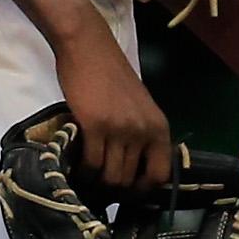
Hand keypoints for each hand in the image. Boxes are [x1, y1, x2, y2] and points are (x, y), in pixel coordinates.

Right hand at [56, 32, 173, 192]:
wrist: (88, 48)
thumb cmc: (111, 75)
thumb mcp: (139, 107)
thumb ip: (141, 133)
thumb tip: (132, 167)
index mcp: (159, 127)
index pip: (160, 174)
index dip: (143, 189)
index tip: (127, 190)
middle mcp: (144, 131)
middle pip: (131, 179)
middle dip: (114, 187)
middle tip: (100, 184)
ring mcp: (120, 129)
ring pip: (111, 176)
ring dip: (97, 182)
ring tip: (87, 177)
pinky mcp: (96, 126)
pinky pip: (91, 164)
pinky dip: (83, 170)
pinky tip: (77, 166)